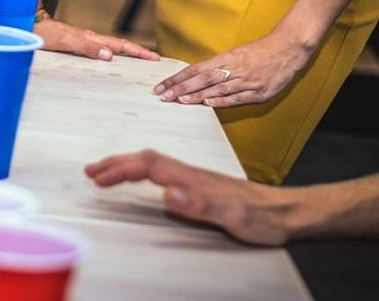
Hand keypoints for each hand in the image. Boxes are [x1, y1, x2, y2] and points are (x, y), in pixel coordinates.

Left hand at [35, 15, 158, 61]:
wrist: (25, 25)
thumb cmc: (42, 33)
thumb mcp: (64, 41)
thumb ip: (86, 47)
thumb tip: (109, 55)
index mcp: (90, 38)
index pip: (119, 45)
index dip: (137, 51)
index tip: (153, 57)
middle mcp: (89, 39)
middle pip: (118, 45)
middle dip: (137, 52)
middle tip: (153, 60)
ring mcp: (82, 41)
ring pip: (109, 48)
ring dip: (125, 54)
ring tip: (138, 62)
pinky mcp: (75, 45)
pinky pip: (98, 51)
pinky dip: (110, 55)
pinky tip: (110, 62)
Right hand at [84, 149, 288, 245]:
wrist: (288, 212)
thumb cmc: (262, 217)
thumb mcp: (231, 216)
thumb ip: (198, 203)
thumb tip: (165, 190)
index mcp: (193, 178)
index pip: (149, 165)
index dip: (121, 168)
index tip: (98, 176)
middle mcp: (192, 173)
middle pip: (146, 160)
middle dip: (116, 163)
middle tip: (91, 172)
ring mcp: (196, 178)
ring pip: (154, 164)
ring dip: (127, 166)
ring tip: (107, 173)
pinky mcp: (201, 186)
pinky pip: (163, 173)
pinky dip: (143, 173)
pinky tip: (143, 181)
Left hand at [152, 31, 311, 106]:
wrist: (289, 48)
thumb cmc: (261, 51)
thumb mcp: (237, 54)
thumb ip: (219, 67)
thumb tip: (198, 78)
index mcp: (227, 58)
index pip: (196, 69)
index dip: (178, 78)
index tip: (163, 85)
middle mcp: (234, 69)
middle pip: (202, 79)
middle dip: (181, 88)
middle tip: (163, 95)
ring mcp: (247, 81)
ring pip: (217, 89)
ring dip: (197, 96)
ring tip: (179, 101)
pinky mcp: (260, 93)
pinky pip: (238, 98)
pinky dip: (222, 101)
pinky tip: (209, 104)